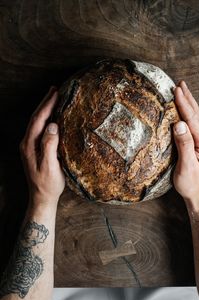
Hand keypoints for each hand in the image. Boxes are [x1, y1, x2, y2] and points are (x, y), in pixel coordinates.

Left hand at [20, 87, 64, 208]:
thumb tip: (52, 126)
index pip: (38, 120)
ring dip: (44, 109)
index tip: (56, 93)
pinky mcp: (34, 149)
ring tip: (53, 97)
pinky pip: (39, 129)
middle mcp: (27, 143)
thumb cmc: (48, 184)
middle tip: (54, 89)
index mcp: (29, 145)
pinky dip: (45, 118)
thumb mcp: (50, 166)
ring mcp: (29, 146)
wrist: (41, 197)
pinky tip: (52, 116)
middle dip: (45, 103)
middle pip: (35, 118)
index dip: (47, 105)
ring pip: (36, 122)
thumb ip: (49, 146)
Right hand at [172, 81, 198, 211]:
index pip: (192, 119)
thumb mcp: (186, 166)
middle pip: (197, 114)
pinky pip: (197, 124)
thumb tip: (179, 124)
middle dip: (188, 98)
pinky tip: (188, 111)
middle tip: (180, 84)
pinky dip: (191, 114)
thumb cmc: (192, 184)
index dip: (184, 104)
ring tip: (184, 91)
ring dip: (191, 104)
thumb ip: (184, 144)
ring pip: (198, 118)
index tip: (176, 90)